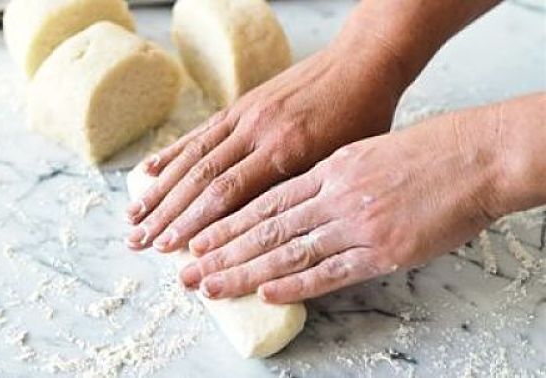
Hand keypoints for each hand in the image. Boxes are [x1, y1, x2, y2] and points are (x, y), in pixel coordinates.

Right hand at [125, 41, 403, 251]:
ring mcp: (245, 115)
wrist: (361, 62)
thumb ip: (300, 190)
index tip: (171, 251)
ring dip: (159, 189)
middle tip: (138, 241)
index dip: (195, 225)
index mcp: (284, 152)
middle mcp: (256, 132)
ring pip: (192, 157)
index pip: (227, 195)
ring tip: (133, 215)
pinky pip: (200, 132)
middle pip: (200, 180)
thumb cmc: (362, 115)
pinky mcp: (241, 104)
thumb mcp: (343, 160)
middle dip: (167, 215)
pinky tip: (148, 171)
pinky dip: (172, 154)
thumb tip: (261, 227)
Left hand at [179, 105, 512, 302]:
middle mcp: (333, 195)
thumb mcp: (360, 151)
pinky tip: (268, 292)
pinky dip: (297, 284)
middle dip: (220, 251)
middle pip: (264, 228)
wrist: (469, 155)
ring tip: (210, 285)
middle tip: (186, 271)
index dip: (225, 223)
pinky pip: (332, 271)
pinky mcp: (384, 250)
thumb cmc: (418, 151)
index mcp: (326, 169)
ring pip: (288, 250)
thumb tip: (295, 199)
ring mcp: (357, 223)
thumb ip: (324, 176)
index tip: (196, 240)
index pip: (263, 202)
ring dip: (245, 271)